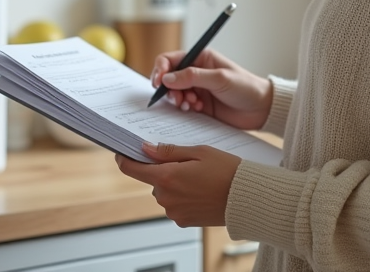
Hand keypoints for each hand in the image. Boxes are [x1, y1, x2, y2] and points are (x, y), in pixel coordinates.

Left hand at [116, 142, 240, 227]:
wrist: (246, 199)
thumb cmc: (227, 171)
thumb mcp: (199, 152)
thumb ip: (168, 151)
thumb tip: (145, 148)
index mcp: (167, 177)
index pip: (132, 169)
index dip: (125, 159)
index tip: (123, 152)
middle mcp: (166, 197)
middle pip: (153, 179)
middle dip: (164, 169)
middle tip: (188, 163)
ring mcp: (174, 211)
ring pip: (165, 191)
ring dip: (175, 183)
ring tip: (200, 178)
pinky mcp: (183, 221)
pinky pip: (175, 204)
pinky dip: (183, 196)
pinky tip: (201, 191)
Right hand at [151, 49, 271, 129]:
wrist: (262, 109)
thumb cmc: (245, 87)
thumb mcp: (219, 79)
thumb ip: (192, 77)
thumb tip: (167, 78)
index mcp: (201, 58)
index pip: (171, 59)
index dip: (161, 69)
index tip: (159, 83)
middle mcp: (196, 72)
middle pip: (169, 78)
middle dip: (169, 89)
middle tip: (177, 99)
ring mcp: (197, 89)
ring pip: (174, 93)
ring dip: (177, 99)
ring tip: (190, 105)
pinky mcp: (200, 105)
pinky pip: (183, 106)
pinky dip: (185, 108)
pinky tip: (196, 109)